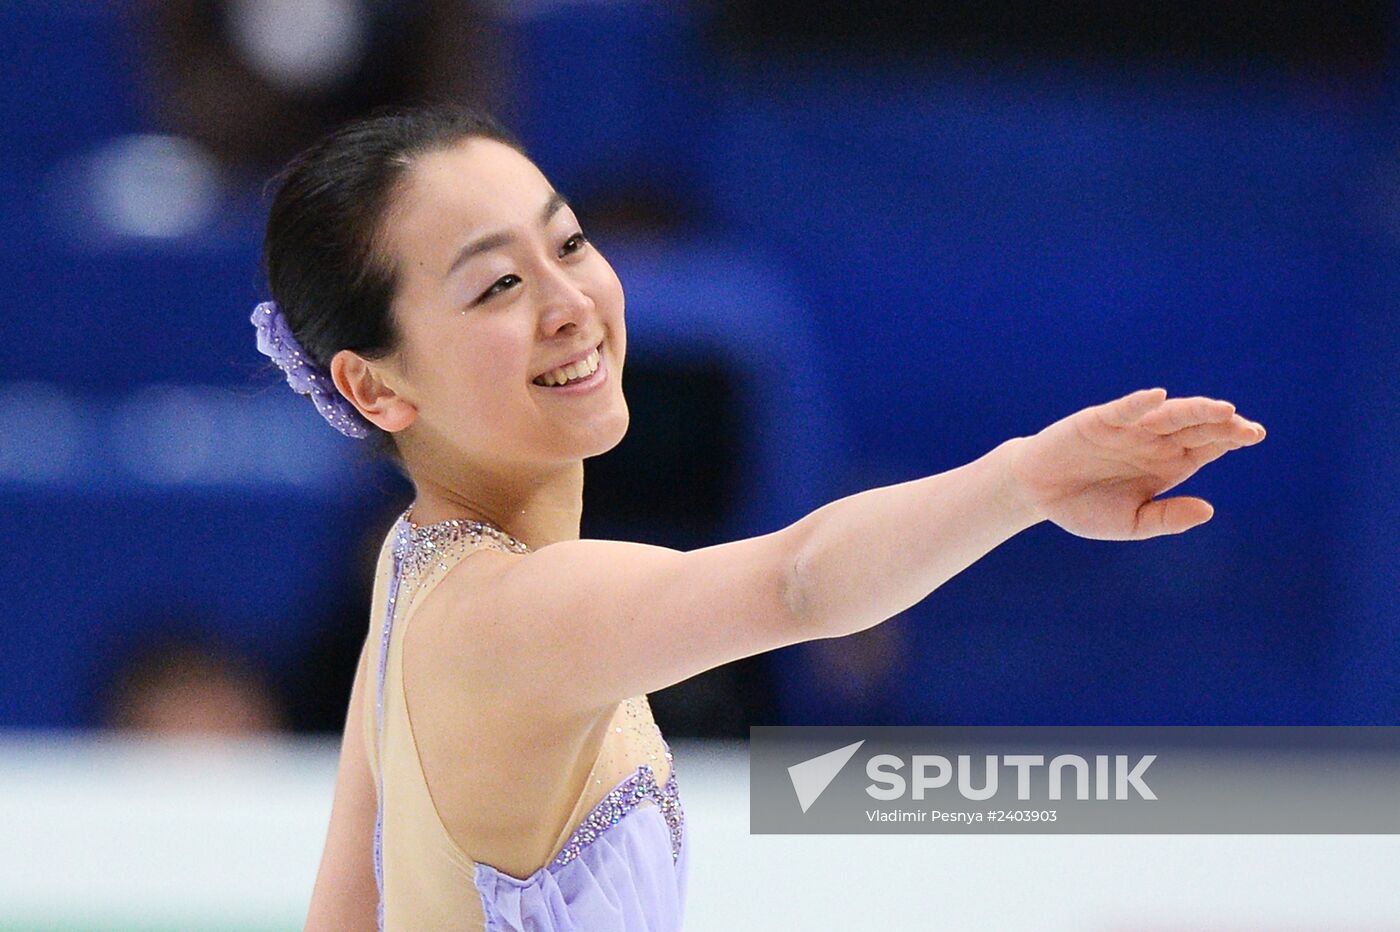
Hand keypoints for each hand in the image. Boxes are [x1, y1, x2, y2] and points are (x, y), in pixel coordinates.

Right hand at [1000, 388, 1265, 539]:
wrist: (1037, 494)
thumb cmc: (1085, 507)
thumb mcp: (1130, 523)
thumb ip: (1167, 517)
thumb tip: (1208, 510)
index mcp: (1169, 464)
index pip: (1209, 445)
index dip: (1232, 438)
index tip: (1254, 436)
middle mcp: (1154, 441)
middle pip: (1197, 427)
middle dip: (1223, 425)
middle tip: (1247, 428)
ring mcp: (1129, 429)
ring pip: (1169, 415)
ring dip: (1195, 410)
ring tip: (1222, 411)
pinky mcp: (1099, 421)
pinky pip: (1123, 410)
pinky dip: (1139, 403)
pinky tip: (1157, 398)